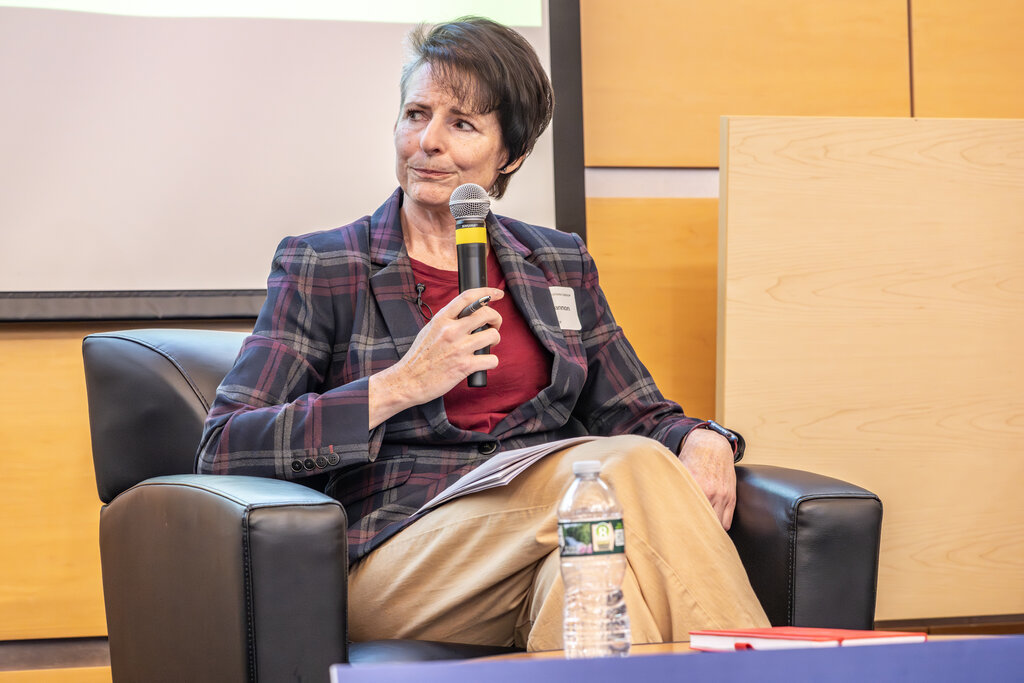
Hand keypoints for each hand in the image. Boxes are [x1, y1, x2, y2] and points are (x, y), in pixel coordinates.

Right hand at [368, 287, 502, 427]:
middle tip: (494, 326)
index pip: (467, 297)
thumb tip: (467, 315)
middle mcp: (451, 330)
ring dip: (495, 340)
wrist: (409, 381)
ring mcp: (459, 348)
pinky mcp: (465, 366)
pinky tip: (484, 362)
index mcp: (441, 319)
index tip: (497, 294)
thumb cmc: (419, 358)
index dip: (487, 292)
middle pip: (486, 313)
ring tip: (487, 345)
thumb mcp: (429, 330)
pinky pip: (491, 359)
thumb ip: (447, 321)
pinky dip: (492, 361)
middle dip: (496, 319)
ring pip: (493, 335)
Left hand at [678, 428, 736, 529]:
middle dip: (697, 530)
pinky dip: (720, 526)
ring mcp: (723, 496)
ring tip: (700, 533)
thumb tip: (657, 501)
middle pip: (704, 522)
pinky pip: (727, 521)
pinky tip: (712, 525)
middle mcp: (710, 492)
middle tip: (688, 536)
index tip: (677, 531)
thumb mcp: (680, 469)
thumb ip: (673, 485)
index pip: (689, 513)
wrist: (713, 445)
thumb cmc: (693, 458)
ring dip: (709, 529)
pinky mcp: (731, 497)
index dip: (683, 525)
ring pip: (717, 524)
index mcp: (695, 486)